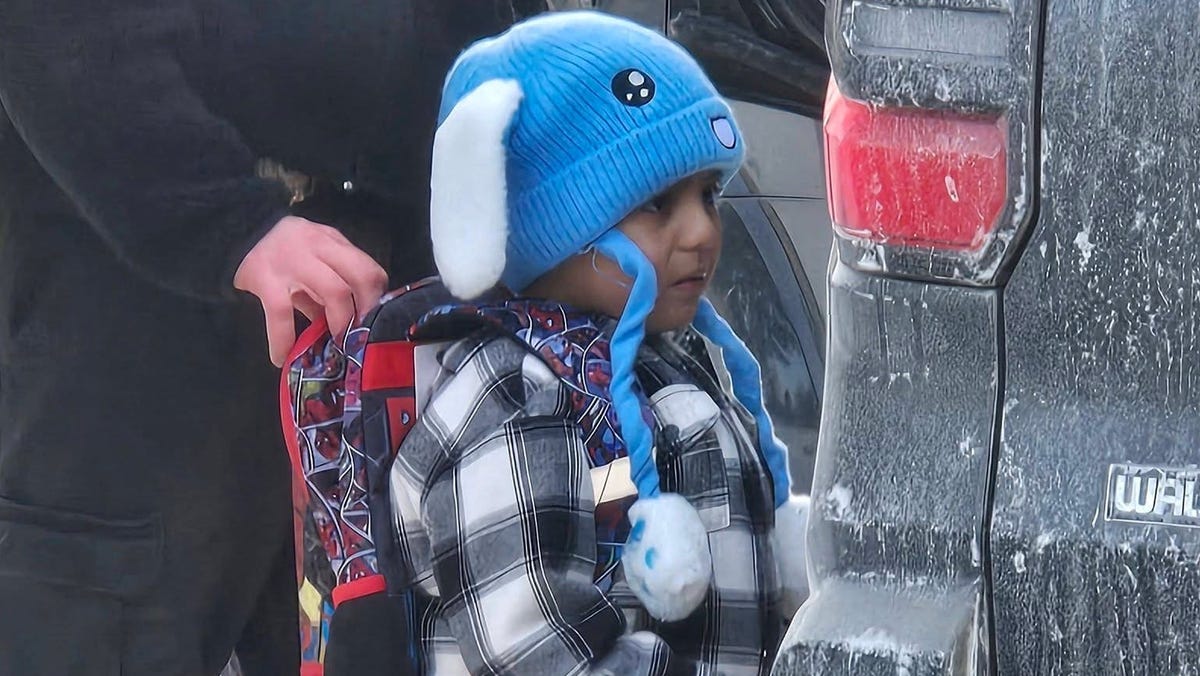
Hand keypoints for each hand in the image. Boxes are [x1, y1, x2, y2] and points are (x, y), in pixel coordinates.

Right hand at [235, 216, 387, 366]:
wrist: (232, 233)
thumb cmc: (279, 253)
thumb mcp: (310, 260)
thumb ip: (330, 284)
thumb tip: (350, 323)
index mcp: (330, 241)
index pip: (368, 267)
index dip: (376, 297)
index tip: (374, 320)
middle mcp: (316, 245)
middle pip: (361, 276)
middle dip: (366, 310)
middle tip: (360, 334)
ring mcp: (291, 261)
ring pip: (334, 290)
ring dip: (340, 322)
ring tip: (335, 344)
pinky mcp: (265, 279)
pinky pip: (281, 313)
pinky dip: (283, 339)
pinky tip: (281, 357)